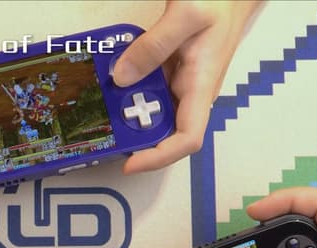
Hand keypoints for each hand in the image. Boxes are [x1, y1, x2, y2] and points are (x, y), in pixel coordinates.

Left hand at [113, 0, 260, 171]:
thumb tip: (122, 78)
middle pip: (165, 132)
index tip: (130, 162)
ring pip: (153, 111)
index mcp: (201, 86)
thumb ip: (153, 46)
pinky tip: (111, 79)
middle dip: (135, 136)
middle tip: (102, 130)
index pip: (187, 139)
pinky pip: (148, 89)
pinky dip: (129, 89)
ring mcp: (181, 84)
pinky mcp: (171, 73)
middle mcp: (192, 92)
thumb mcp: (185, 15)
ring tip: (100, 106)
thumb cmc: (216, 2)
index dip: (160, 157)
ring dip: (127, 112)